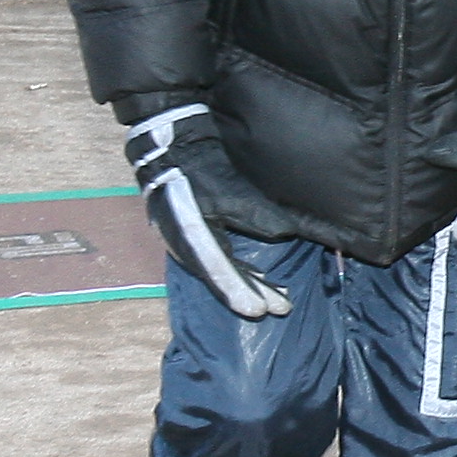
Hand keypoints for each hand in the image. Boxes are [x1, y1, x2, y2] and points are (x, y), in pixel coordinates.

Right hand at [122, 102, 294, 317]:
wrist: (170, 146)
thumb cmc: (198, 165)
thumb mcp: (228, 187)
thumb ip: (256, 212)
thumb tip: (285, 232)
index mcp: (191, 235)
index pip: (218, 271)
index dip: (239, 292)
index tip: (260, 311)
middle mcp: (186, 246)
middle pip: (222, 278)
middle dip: (252, 294)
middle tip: (281, 309)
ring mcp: (189, 243)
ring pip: (222, 272)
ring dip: (249, 285)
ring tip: (278, 301)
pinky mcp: (195, 236)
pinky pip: (219, 261)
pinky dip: (240, 272)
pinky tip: (260, 280)